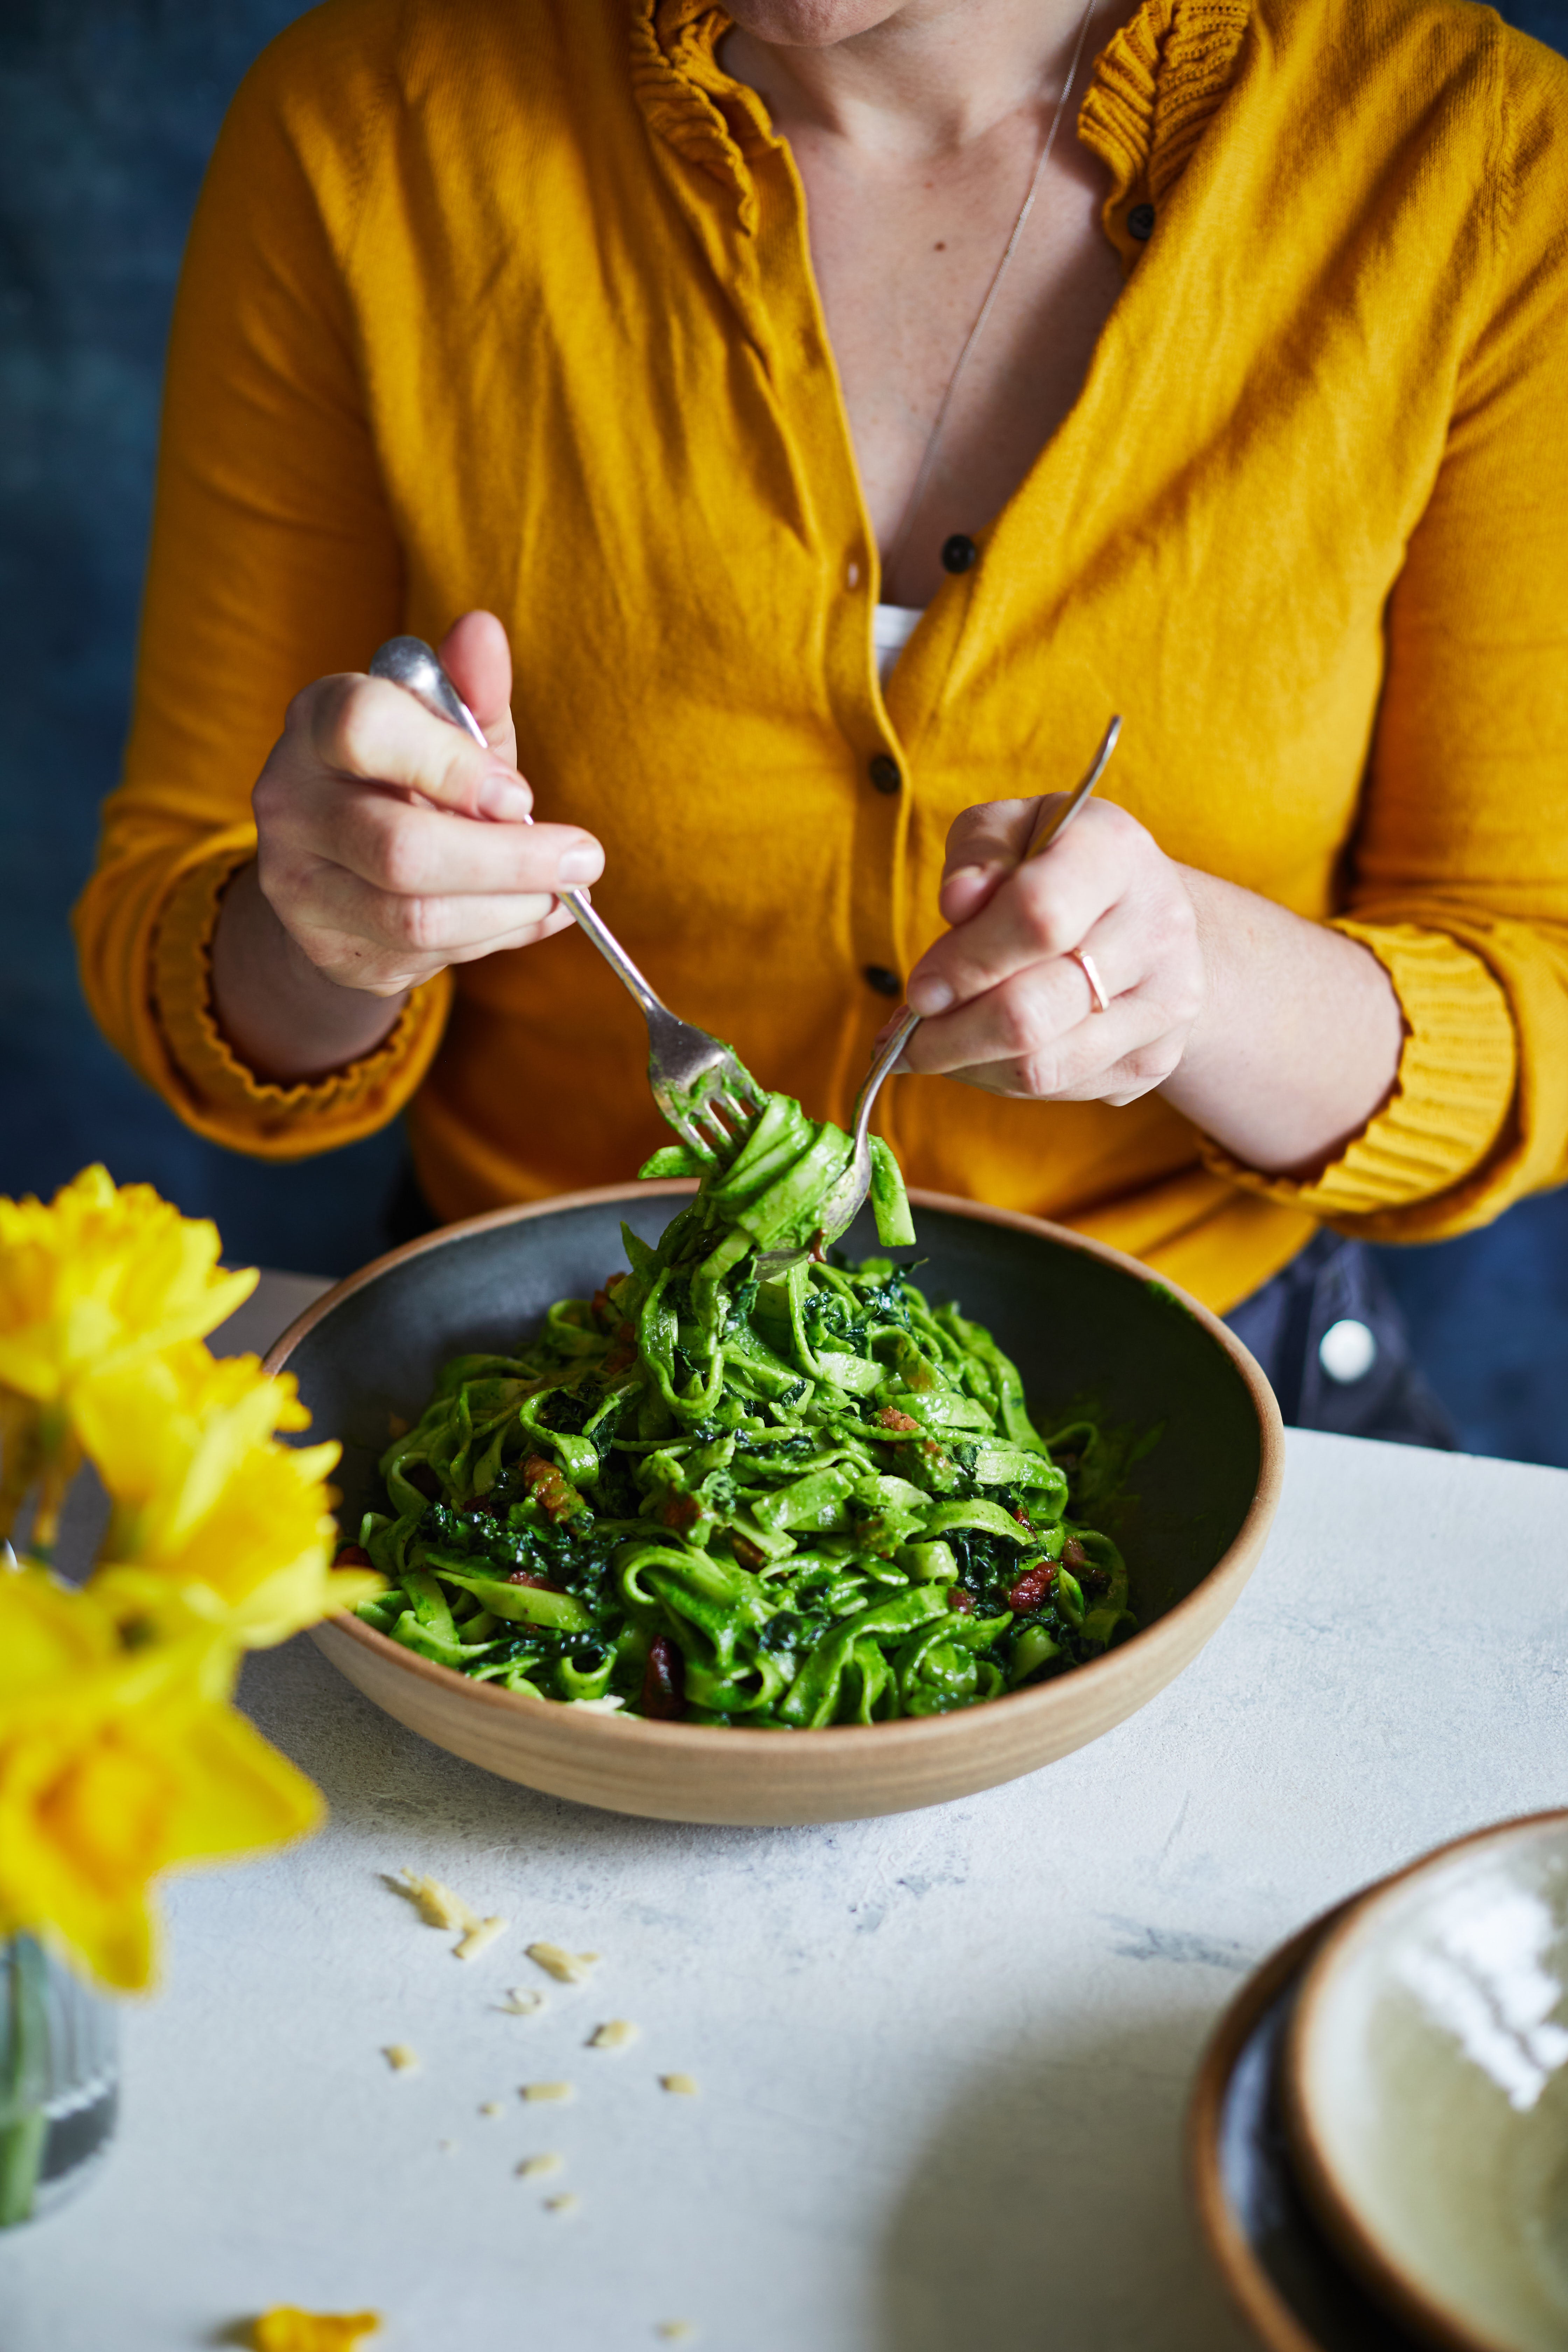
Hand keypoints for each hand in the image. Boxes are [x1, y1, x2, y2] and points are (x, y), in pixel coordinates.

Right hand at [249, 610, 601, 996]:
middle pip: (400, 847)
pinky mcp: (328, 950)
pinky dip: (497, 937)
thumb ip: (469, 688)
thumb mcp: (444, 730)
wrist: (344, 871)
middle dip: (510, 860)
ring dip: (511, 908)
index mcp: (316, 723)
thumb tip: (482, 631)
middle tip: (585, 860)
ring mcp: (299, 884)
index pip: (364, 729)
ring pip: (416, 915)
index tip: (519, 793)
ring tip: (564, 892)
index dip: (452, 765)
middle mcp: (290, 802)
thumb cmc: (411, 781)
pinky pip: (424, 957)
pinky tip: (535, 914)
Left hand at [895, 793, 1204, 1105]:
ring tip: (933, 1045)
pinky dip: (1000, 1079)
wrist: (1150, 913)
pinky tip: (981, 1051)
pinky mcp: (1153, 1060)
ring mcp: (1164, 1003)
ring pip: (1041, 1068)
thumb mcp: (1013, 828)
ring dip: (967, 1066)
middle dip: (949, 1036)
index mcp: (1117, 853)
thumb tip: (958, 901)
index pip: (1038, 916)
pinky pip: (1057, 1091)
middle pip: (1032, 1013)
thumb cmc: (1059, 863)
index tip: (920, 989)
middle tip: (907, 1036)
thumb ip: (978, 854)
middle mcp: (1156, 929)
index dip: (966, 962)